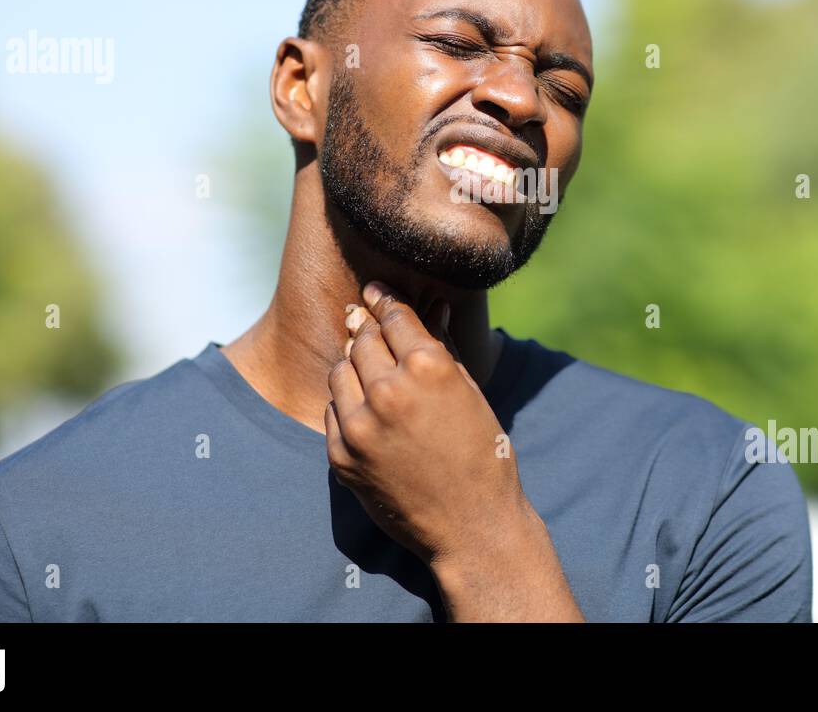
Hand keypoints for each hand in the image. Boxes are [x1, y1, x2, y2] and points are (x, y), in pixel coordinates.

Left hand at [323, 281, 530, 568]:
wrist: (471, 527)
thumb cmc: (483, 456)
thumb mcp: (470, 394)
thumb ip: (443, 348)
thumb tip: (435, 308)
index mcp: (428, 368)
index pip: (394, 317)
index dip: (384, 299)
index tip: (376, 291)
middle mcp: (389, 391)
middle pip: (363, 339)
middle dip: (367, 328)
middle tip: (365, 319)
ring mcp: (359, 426)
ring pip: (341, 371)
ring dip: (354, 364)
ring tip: (368, 368)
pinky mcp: (341, 456)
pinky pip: (333, 411)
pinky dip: (347, 403)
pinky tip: (365, 408)